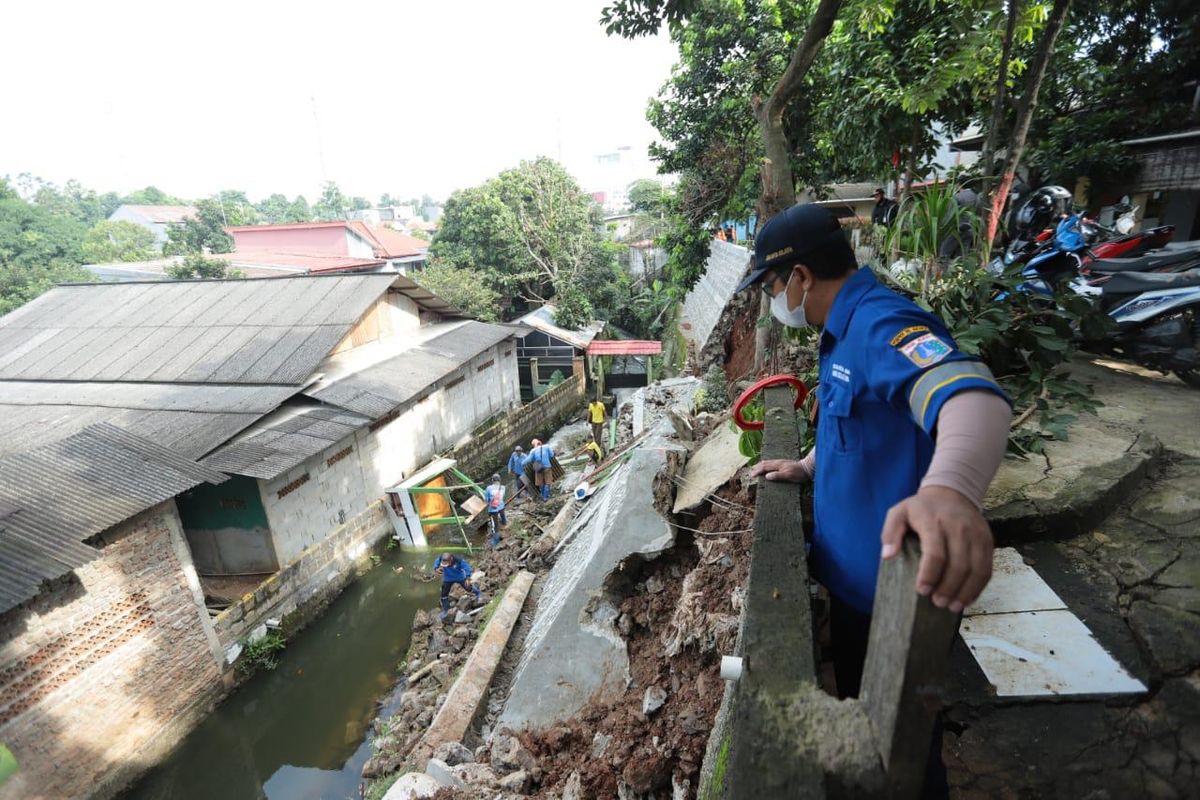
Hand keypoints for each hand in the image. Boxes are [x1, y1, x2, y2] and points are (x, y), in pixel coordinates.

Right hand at [748, 458, 810, 482]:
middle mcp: (778, 462)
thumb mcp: (788, 476)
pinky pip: (771, 463)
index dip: (757, 471)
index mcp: (777, 465)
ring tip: (756, 468)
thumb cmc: (798, 473)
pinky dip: (766, 465)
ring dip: (761, 465)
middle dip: (757, 467)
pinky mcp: (783, 463)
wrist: (807, 467)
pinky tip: (767, 468)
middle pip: (764, 463)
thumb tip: (766, 476)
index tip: (752, 476)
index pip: (764, 467)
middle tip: (751, 473)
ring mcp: (780, 462)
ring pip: (767, 462)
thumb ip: (777, 475)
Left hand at [880, 486, 993, 613]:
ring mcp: (976, 534)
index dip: (929, 575)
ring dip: (965, 592)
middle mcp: (958, 527)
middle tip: (937, 603)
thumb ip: (890, 532)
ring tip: (952, 606)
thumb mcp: (898, 512)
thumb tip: (887, 556)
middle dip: (948, 588)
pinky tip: (967, 598)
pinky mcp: (987, 540)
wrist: (952, 491)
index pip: (935, 553)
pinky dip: (978, 587)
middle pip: (958, 565)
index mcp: (933, 521)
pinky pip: (987, 568)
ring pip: (977, 569)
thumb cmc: (921, 508)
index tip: (922, 591)